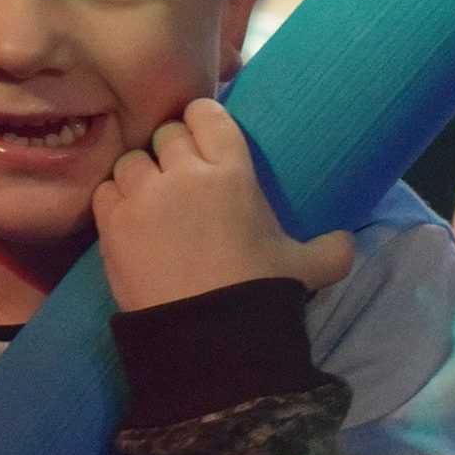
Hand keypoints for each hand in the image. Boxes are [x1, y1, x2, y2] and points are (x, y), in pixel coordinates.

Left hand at [92, 98, 353, 310]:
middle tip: (180, 180)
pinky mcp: (114, 223)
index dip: (201, 123)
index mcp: (233, 171)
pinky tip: (129, 220)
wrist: (209, 342)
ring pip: (132, 160)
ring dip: (141, 176)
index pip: (206, 113)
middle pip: (167, 134)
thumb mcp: (304, 268)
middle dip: (172, 152)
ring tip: (151, 202)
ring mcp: (144, 196)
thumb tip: (349, 243)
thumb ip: (330, 250)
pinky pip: (105, 191)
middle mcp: (185, 173)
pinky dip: (115, 201)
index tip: (202, 139)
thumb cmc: (260, 295)